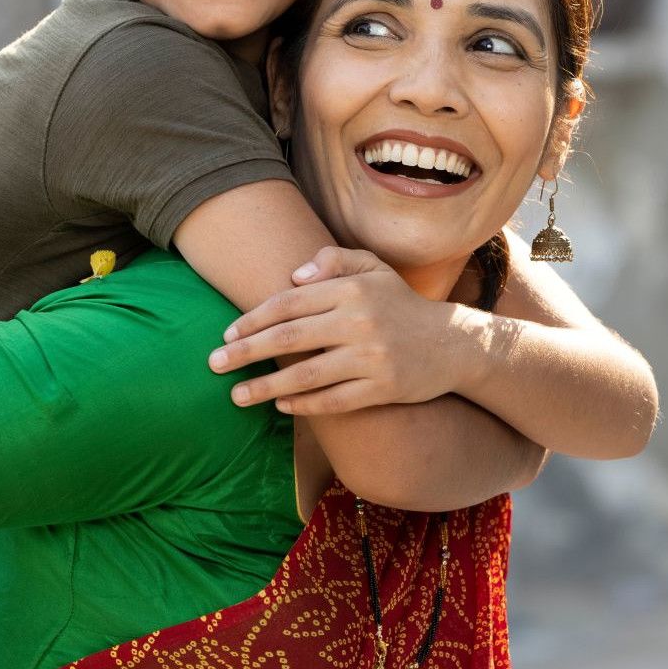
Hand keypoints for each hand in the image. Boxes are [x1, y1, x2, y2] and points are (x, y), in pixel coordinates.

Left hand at [205, 246, 483, 414]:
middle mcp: (360, 321)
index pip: (289, 302)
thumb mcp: (373, 269)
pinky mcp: (383, 388)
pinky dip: (304, 405)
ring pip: (307, 375)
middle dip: (246, 352)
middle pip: (289, 338)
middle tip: (214, 364)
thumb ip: (333, 262)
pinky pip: (334, 400)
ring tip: (237, 396)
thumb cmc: (401, 304)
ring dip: (267, 388)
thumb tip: (291, 277)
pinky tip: (281, 406)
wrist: (453, 344)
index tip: (227, 334)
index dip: (253, 319)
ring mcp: (372, 357)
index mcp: (352, 289)